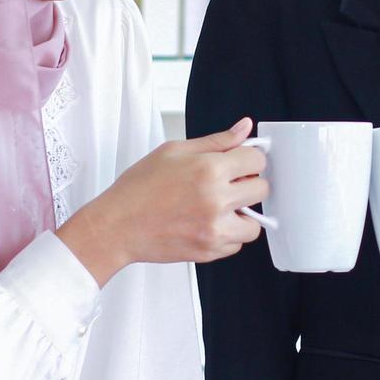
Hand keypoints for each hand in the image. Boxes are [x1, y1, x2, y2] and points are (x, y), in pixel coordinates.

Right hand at [58, 117, 267, 285]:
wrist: (117, 226)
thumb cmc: (139, 188)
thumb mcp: (174, 151)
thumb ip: (216, 141)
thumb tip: (244, 128)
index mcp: (209, 170)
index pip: (256, 160)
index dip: (248, 158)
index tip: (240, 162)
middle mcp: (216, 201)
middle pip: (261, 189)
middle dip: (248, 183)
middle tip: (228, 183)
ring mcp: (215, 229)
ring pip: (255, 223)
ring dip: (243, 214)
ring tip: (221, 207)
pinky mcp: (210, 251)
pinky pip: (237, 243)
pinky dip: (228, 234)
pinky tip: (209, 223)